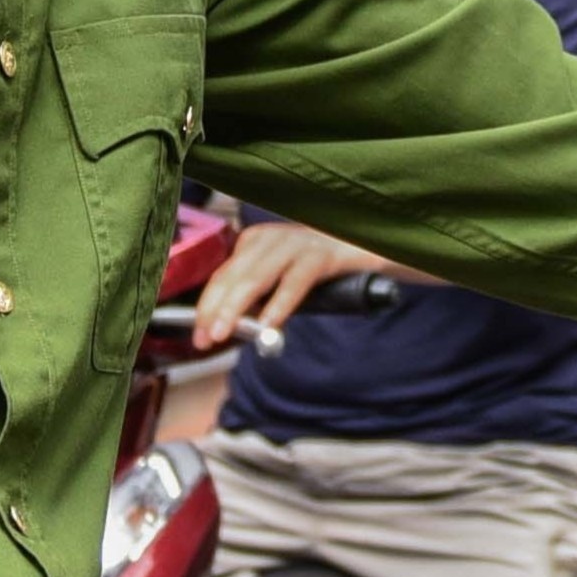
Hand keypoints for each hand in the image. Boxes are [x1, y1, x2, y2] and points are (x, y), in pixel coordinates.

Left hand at [189, 222, 388, 349]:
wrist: (378, 248)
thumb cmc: (327, 271)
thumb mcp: (285, 282)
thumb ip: (261, 299)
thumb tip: (229, 328)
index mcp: (258, 241)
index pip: (223, 275)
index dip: (207, 306)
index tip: (198, 335)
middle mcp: (274, 237)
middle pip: (234, 275)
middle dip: (215, 309)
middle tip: (205, 339)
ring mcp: (300, 242)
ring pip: (257, 276)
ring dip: (236, 308)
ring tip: (223, 334)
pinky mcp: (325, 254)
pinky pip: (296, 281)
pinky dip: (279, 305)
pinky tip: (268, 325)